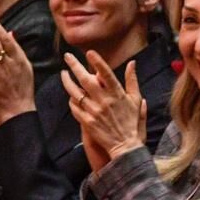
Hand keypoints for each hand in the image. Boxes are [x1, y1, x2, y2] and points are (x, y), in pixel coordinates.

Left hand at [62, 50, 145, 169]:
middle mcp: (104, 101)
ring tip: (63, 74)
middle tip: (67, 56)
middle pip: (86, 80)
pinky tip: (70, 95)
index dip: (97, 62)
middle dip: (74, 66)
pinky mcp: (87, 122)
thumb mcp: (136, 100)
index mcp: (117, 95)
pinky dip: (71, 100)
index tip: (89, 52)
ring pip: (76, 93)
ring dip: (67, 81)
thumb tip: (132, 63)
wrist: (126, 147)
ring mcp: (94, 112)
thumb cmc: (132, 123)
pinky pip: (75, 108)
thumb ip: (132, 80)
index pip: (106, 74)